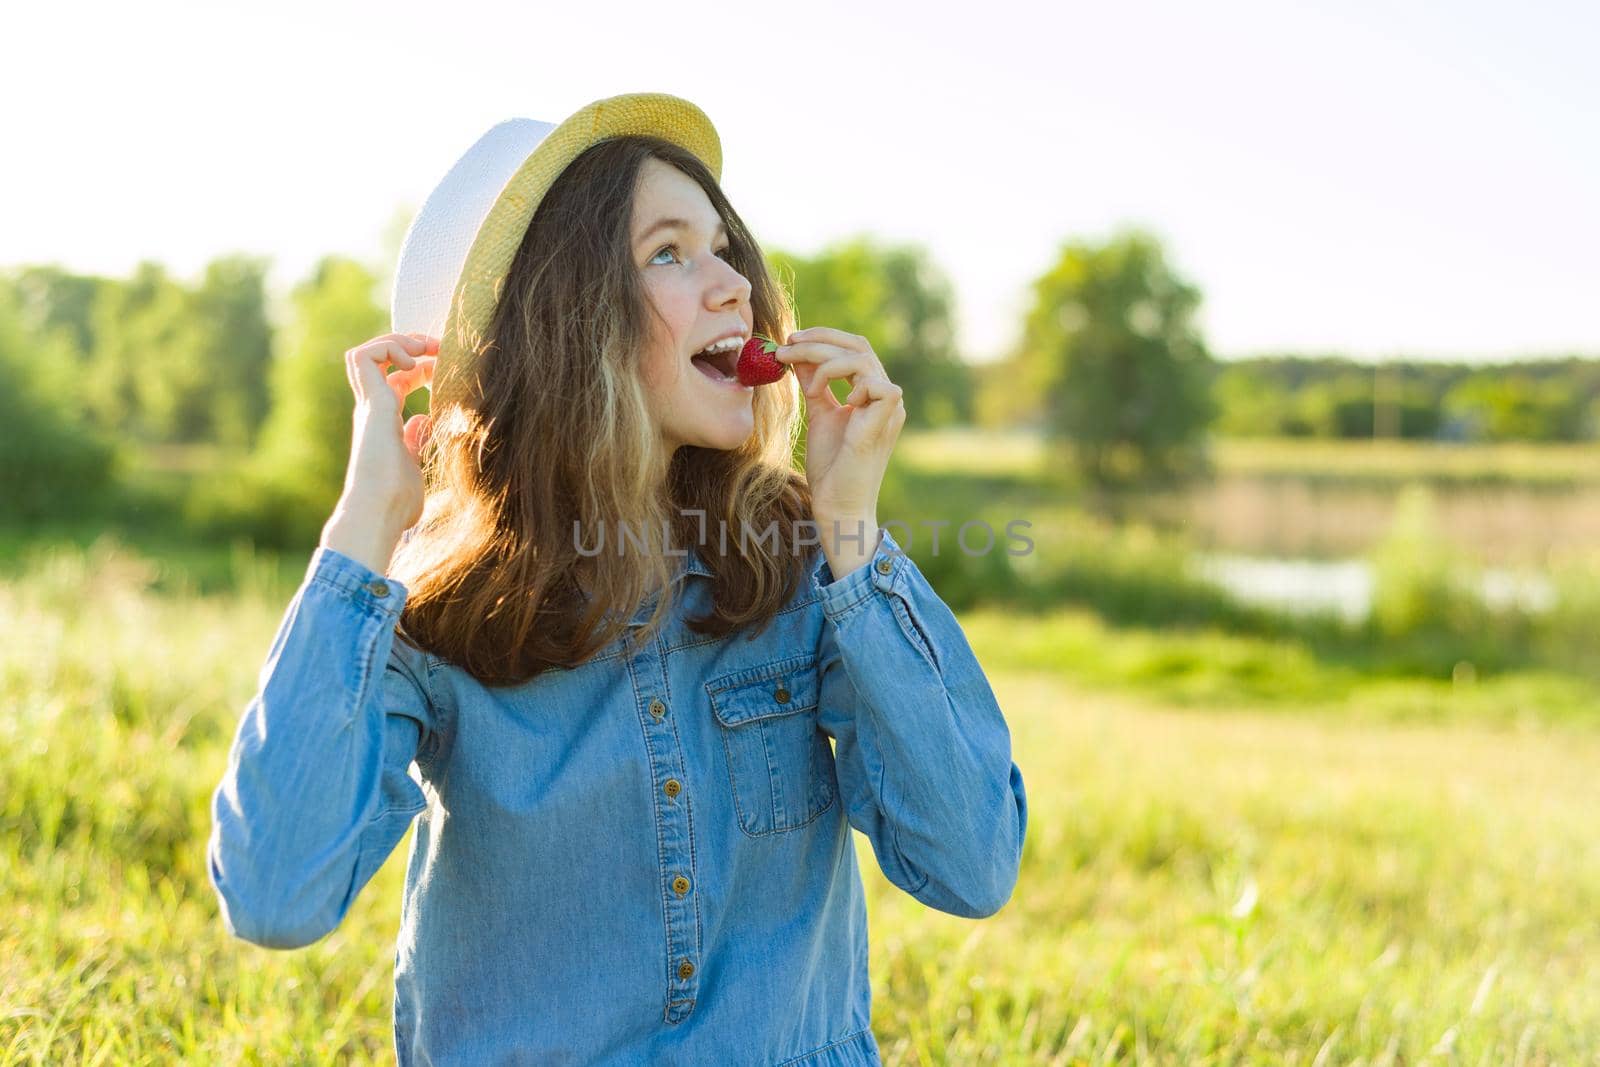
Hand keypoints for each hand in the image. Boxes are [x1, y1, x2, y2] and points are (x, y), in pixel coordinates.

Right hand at [338, 332, 437, 532]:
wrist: (379, 513)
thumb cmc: (397, 502)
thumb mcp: (415, 464)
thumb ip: (416, 441)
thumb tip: (425, 420)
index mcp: (385, 424)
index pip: (396, 382)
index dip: (420, 368)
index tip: (445, 368)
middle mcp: (372, 411)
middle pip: (377, 362)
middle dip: (406, 345)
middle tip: (436, 347)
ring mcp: (368, 406)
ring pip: (363, 353)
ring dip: (394, 341)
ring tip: (422, 349)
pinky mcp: (370, 404)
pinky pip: (363, 357)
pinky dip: (387, 349)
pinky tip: (413, 364)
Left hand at [774, 327, 905, 524]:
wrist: (839, 505)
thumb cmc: (831, 467)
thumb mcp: (820, 415)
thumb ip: (815, 386)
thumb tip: (799, 356)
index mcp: (873, 393)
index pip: (854, 348)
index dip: (823, 338)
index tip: (790, 341)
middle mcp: (886, 396)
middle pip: (858, 345)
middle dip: (818, 340)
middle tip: (787, 345)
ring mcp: (890, 408)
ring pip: (862, 358)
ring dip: (824, 361)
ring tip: (806, 386)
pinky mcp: (887, 419)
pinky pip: (874, 382)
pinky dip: (845, 382)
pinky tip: (830, 400)